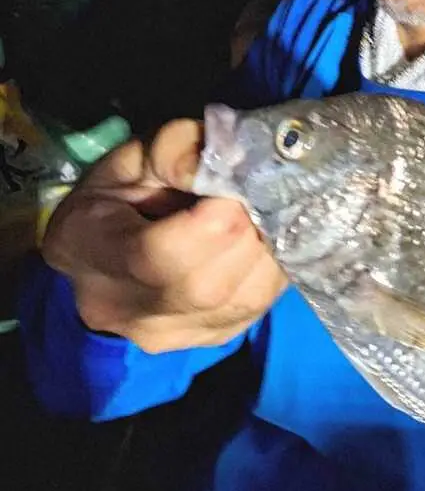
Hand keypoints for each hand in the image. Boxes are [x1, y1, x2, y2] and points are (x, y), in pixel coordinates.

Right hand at [42, 120, 288, 351]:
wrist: (109, 240)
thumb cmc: (124, 189)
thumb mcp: (139, 154)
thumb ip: (178, 151)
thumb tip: (228, 167)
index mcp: (88, 248)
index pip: (158, 256)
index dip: (215, 221)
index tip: (237, 183)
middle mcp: (121, 309)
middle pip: (207, 286)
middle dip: (248, 232)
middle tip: (258, 194)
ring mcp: (167, 335)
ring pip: (244, 300)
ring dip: (267, 250)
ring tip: (261, 214)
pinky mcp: (207, 339)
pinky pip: (259, 307)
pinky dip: (272, 268)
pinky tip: (263, 240)